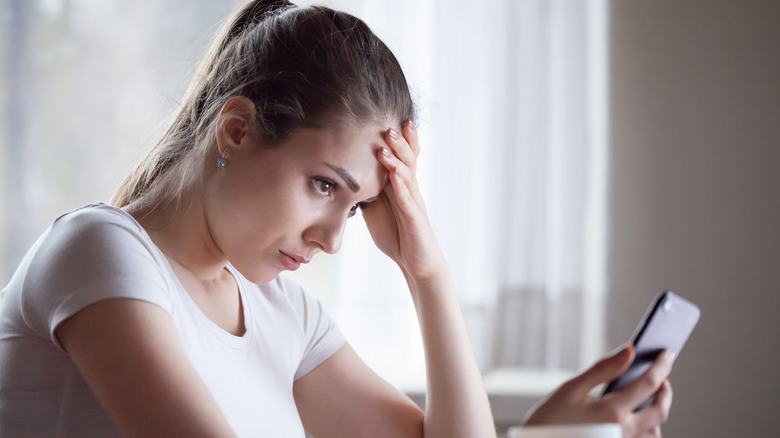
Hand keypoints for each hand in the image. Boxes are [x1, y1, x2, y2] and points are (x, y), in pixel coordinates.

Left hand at [361, 121, 446, 282]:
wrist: (416, 262)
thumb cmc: (397, 235)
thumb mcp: (375, 209)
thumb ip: (365, 192)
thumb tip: (345, 178)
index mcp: (400, 186)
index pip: (400, 157)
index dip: (397, 139)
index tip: (386, 117)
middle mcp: (409, 189)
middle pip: (407, 159)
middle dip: (399, 140)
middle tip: (389, 122)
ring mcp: (414, 202)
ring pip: (407, 174)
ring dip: (397, 157)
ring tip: (388, 141)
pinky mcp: (415, 218)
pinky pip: (408, 199)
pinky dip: (401, 185)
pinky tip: (394, 175)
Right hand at [523, 346, 673, 437]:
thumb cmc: (549, 420)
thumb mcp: (570, 389)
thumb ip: (602, 369)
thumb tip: (628, 351)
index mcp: (611, 412)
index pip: (648, 384)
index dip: (661, 366)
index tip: (666, 354)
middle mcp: (622, 432)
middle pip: (660, 411)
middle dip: (666, 391)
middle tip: (662, 377)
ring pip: (655, 432)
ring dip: (656, 413)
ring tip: (648, 398)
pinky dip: (646, 430)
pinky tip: (635, 419)